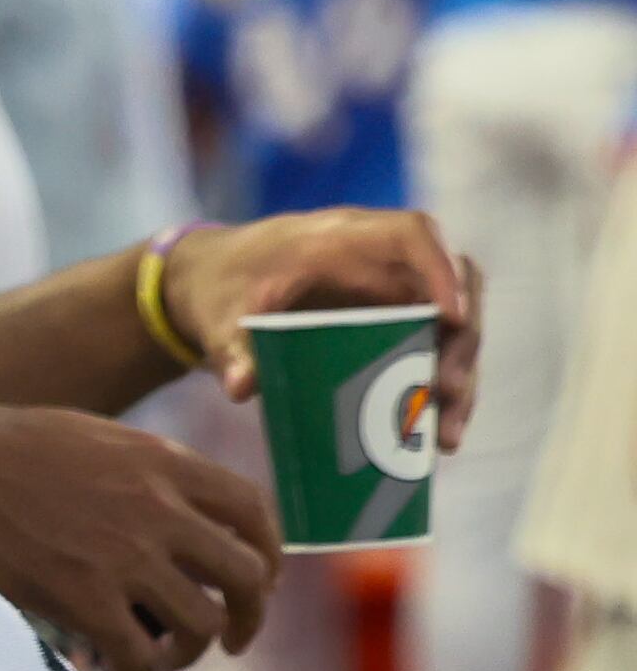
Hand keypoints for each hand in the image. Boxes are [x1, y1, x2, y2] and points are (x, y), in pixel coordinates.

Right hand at [0, 405, 279, 670]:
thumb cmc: (7, 449)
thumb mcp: (94, 438)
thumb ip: (152, 470)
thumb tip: (196, 512)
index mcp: (162, 462)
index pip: (253, 512)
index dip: (267, 554)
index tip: (258, 580)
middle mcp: (157, 508)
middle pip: (245, 577)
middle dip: (246, 616)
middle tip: (228, 637)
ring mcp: (124, 555)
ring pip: (201, 625)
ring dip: (187, 650)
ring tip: (160, 653)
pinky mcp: (84, 598)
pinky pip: (141, 655)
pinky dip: (136, 669)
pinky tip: (114, 663)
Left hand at [166, 211, 483, 449]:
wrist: (210, 284)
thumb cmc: (220, 285)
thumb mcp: (218, 314)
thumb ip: (231, 346)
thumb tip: (241, 387)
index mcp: (339, 239)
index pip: (411, 233)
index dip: (442, 269)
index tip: (452, 317)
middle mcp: (380, 260)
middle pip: (451, 285)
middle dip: (461, 341)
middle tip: (447, 393)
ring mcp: (392, 291)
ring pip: (452, 324)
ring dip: (459, 376)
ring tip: (445, 435)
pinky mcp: (394, 322)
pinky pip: (434, 349)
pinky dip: (439, 390)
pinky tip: (437, 437)